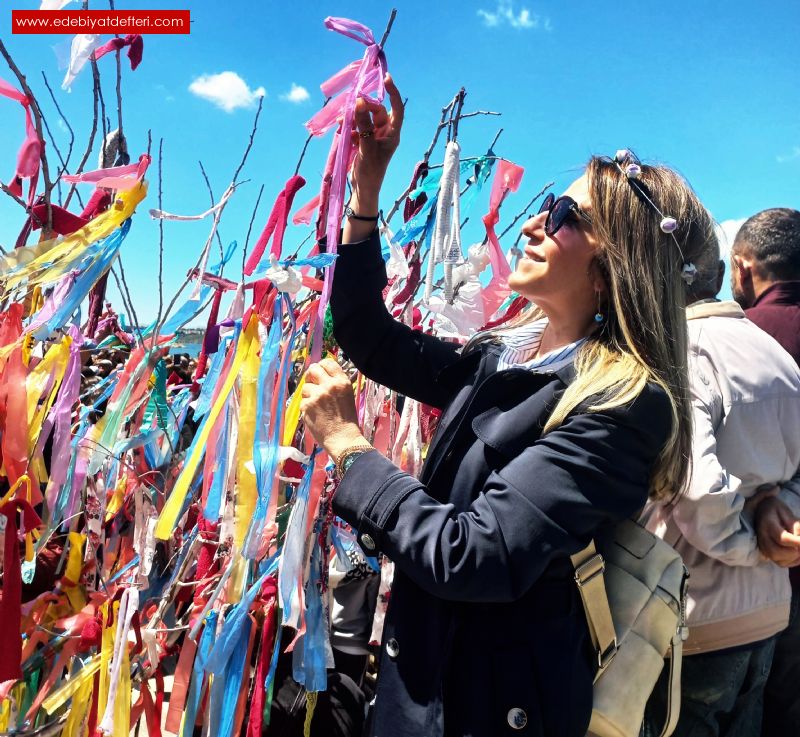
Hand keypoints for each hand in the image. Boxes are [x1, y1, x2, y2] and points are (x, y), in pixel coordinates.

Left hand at [300, 358, 366, 460]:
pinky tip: (315, 415)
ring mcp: (317, 395)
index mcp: (342, 382)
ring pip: (305, 387)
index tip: (319, 372)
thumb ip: (335, 383)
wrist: (343, 438)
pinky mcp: (307, 406)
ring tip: (317, 406)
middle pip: (313, 369)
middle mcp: (330, 385)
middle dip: (310, 375)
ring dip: (309, 395)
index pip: (328, 362)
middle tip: (311, 383)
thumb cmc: (347, 419)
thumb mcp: (347, 395)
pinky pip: (302, 401)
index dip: (321, 366)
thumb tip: (320, 374)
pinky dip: (306, 408)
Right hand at [350, 73, 403, 191]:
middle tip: (351, 104)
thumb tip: (359, 102)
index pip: (397, 108)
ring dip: (353, 117)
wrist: (362, 189)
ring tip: (342, 120)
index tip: (385, 78)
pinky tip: (341, 127)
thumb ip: (364, 125)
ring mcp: (373, 136)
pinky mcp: (363, 141)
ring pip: (364, 118)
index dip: (392, 92)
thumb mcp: (367, 147)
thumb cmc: (370, 171)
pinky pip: (356, 127)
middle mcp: (385, 133)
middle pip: (376, 110)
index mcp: (393, 134)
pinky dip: (349, 126)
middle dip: (363, 106)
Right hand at [753, 495, 799, 566]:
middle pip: (776, 552)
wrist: (760, 510)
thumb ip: (794, 526)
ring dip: (793, 558)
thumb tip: (799, 540)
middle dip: (793, 553)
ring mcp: (763, 546)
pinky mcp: (766, 552)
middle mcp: (763, 537)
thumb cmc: (776, 510)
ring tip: (799, 549)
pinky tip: (796, 553)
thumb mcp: (787, 512)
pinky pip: (780, 563)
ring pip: (777, 560)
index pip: (782, 538)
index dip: (797, 542)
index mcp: (768, 524)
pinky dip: (792, 561)